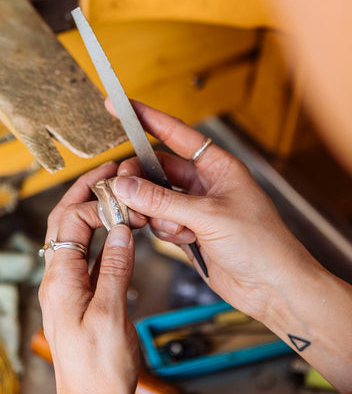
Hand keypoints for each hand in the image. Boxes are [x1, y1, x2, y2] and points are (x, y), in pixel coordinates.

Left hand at [39, 162, 139, 393]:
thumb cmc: (100, 371)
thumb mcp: (111, 316)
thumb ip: (116, 268)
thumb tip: (123, 230)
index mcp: (60, 282)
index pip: (73, 224)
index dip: (99, 206)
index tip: (128, 204)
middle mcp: (59, 280)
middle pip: (64, 222)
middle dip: (84, 191)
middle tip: (108, 168)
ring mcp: (68, 287)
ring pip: (74, 236)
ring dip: (91, 209)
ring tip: (112, 188)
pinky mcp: (81, 297)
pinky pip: (87, 255)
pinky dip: (101, 235)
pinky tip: (117, 229)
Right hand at [107, 100, 317, 322]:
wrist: (273, 287)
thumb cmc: (261, 244)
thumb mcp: (209, 216)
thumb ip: (163, 201)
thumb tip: (125, 186)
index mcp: (218, 165)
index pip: (176, 132)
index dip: (146, 117)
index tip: (119, 106)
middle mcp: (206, 182)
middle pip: (158, 168)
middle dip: (140, 179)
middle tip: (124, 189)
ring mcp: (196, 208)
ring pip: (155, 197)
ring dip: (154, 210)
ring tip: (172, 226)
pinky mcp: (189, 231)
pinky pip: (160, 221)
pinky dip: (162, 229)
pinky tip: (182, 239)